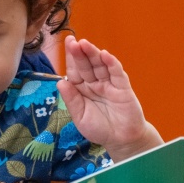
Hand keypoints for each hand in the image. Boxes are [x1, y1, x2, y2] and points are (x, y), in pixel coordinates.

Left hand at [57, 35, 161, 160]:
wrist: (122, 140)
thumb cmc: (99, 128)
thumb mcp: (80, 117)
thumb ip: (71, 100)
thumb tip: (60, 82)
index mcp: (82, 89)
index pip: (75, 71)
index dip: (71, 58)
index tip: (67, 43)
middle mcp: (95, 83)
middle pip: (86, 65)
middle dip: (80, 53)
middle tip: (73, 41)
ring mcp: (109, 84)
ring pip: (100, 66)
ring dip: (93, 54)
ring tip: (85, 44)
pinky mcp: (123, 88)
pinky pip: (117, 74)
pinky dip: (111, 64)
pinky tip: (105, 55)